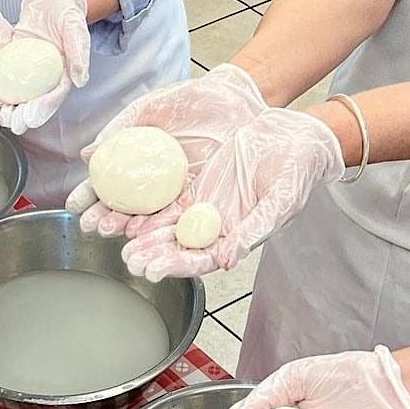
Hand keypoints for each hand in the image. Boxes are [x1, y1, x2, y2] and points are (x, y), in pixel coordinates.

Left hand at [0, 0, 90, 135]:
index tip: (32, 118)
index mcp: (63, 76)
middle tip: (12, 124)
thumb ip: (78, 53)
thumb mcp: (75, 29)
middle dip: (23, 116)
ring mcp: (29, 75)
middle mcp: (46, 80)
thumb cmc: (68, 15)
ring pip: (19, 97)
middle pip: (35, 103)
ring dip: (9, 110)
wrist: (51, 2)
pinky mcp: (15, 66)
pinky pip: (6, 81)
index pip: (54, 97)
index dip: (43, 109)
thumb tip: (81, 80)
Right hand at [65, 64, 266, 237]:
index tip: (76, 206)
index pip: (111, 188)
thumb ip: (119, 127)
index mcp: (143, 168)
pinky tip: (160, 254)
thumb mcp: (153, 107)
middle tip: (95, 228)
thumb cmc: (199, 99)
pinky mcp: (215, 216)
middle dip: (110, 225)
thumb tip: (87, 154)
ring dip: (139, 244)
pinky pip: (195, 239)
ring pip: (158, 231)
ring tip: (124, 249)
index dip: (92, 199)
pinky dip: (178, 252)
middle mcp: (161, 191)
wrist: (243, 97)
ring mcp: (187, 204)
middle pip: (130, 214)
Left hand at [120, 107, 344, 280]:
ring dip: (138, 232)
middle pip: (174, 246)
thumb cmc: (297, 173)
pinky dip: (143, 204)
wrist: (296, 137)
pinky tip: (122, 207)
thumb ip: (254, 230)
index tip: (151, 271)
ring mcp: (199, 206)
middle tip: (126, 259)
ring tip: (112, 234)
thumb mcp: (281, 202)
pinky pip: (163, 197)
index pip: (199, 260)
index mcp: (234, 239)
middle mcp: (212, 226)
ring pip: (163, 224)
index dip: (175, 267)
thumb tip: (229, 260)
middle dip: (149, 254)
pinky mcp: (191, 184)